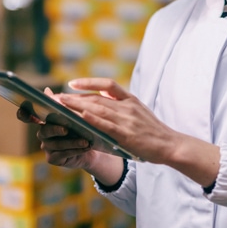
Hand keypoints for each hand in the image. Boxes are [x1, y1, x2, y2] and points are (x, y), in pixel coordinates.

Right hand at [16, 88, 95, 169]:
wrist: (90, 147)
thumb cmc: (80, 128)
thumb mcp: (73, 115)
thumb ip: (61, 104)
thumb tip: (46, 90)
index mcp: (45, 121)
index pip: (28, 116)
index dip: (23, 114)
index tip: (23, 111)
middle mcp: (43, 134)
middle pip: (45, 131)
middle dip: (56, 129)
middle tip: (66, 129)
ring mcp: (47, 147)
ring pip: (56, 144)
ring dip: (72, 142)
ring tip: (85, 140)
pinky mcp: (53, 158)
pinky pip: (63, 154)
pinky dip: (75, 151)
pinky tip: (85, 148)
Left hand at [58, 78, 179, 163]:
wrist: (170, 145)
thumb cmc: (153, 131)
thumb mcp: (140, 111)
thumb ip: (123, 106)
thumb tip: (103, 102)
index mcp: (130, 100)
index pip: (107, 84)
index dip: (88, 82)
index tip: (72, 84)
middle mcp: (127, 106)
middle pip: (96, 97)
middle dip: (74, 97)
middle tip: (56, 97)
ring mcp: (127, 120)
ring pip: (97, 109)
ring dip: (77, 106)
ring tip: (60, 105)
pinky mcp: (126, 134)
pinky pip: (106, 125)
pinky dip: (92, 119)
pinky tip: (80, 116)